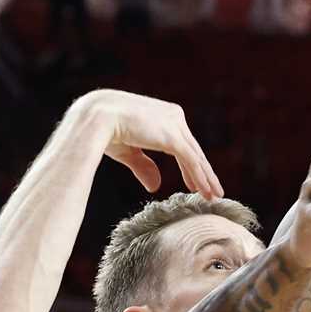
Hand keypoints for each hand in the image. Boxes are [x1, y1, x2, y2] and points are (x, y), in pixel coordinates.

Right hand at [77, 89, 221, 198]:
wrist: (96, 119)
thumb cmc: (106, 131)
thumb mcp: (129, 152)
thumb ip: (144, 166)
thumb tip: (156, 186)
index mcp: (164, 116)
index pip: (183, 144)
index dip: (191, 166)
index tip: (196, 184)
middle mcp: (173, 116)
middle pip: (193, 150)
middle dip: (204, 173)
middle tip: (213, 192)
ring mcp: (174, 125)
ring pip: (195, 156)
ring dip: (206, 178)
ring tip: (214, 196)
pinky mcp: (173, 137)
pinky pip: (191, 161)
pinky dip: (200, 177)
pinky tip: (205, 191)